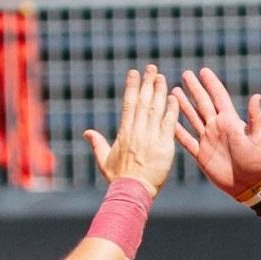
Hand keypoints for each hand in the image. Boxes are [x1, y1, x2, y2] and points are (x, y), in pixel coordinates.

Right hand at [80, 64, 175, 190]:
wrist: (133, 192)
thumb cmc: (118, 178)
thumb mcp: (104, 161)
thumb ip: (97, 144)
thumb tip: (87, 133)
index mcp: (124, 133)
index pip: (128, 104)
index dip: (131, 87)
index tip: (134, 73)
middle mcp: (137, 132)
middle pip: (143, 102)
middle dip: (147, 83)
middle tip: (151, 68)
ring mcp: (151, 138)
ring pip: (155, 109)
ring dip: (159, 91)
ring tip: (161, 77)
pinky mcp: (164, 146)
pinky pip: (168, 124)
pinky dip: (171, 110)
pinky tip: (173, 97)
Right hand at [168, 67, 260, 199]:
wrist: (248, 185)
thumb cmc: (256, 161)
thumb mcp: (257, 138)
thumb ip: (254, 118)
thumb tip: (256, 95)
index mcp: (230, 121)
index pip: (219, 97)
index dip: (211, 84)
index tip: (203, 71)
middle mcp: (217, 127)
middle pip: (202, 104)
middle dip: (194, 89)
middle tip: (185, 74)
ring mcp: (208, 140)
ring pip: (192, 118)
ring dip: (183, 105)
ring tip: (173, 91)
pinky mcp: (201, 154)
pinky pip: (186, 140)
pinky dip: (177, 130)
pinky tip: (168, 119)